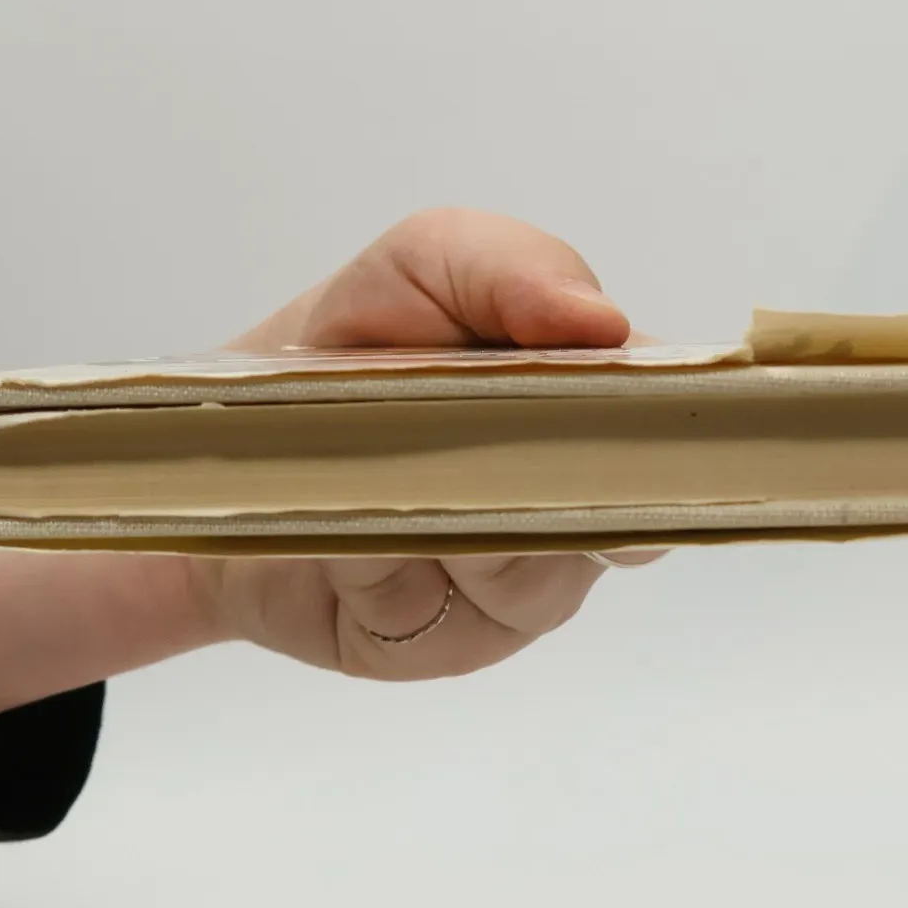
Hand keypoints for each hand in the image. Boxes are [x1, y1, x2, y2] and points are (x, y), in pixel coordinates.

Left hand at [192, 208, 662, 681]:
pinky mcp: (444, 645)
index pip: (677, 440)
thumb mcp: (426, 262)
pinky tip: (345, 529)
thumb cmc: (357, 339)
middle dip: (545, 474)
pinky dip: (381, 559)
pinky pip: (435, 610)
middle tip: (475, 428)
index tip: (621, 404)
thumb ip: (513, 267)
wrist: (230, 441)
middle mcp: (579, 510)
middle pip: (617, 521)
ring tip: (378, 463)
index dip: (660, 429)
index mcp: (599, 416)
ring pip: (526, 571)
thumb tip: (602, 322)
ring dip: (448, 511)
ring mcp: (519, 587)